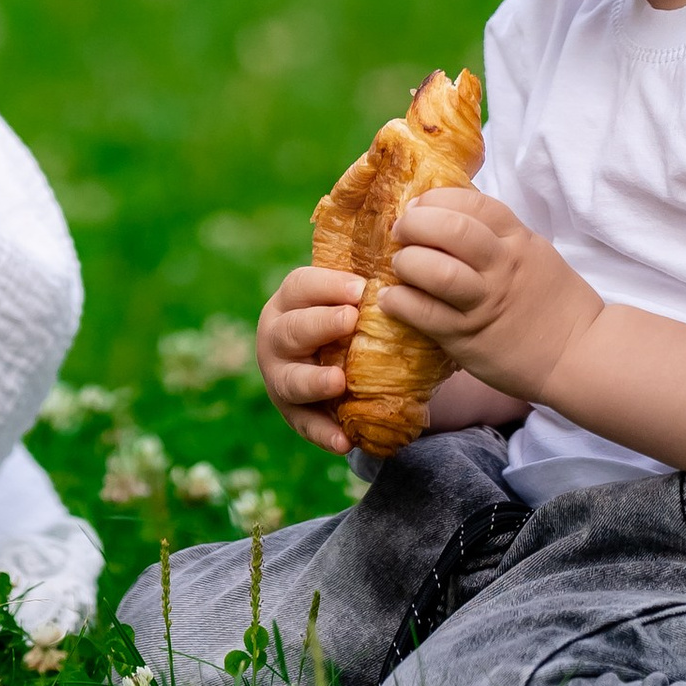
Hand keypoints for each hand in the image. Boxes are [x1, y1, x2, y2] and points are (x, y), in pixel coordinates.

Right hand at [257, 265, 362, 454]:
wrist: (332, 361)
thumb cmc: (346, 319)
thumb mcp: (346, 297)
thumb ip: (366, 280)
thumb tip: (408, 244)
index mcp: (290, 301)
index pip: (300, 286)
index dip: (327, 285)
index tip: (360, 287)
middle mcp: (277, 336)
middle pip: (291, 328)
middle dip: (320, 324)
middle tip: (351, 320)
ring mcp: (281, 376)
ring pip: (290, 379)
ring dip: (314, 381)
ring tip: (339, 382)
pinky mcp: (293, 413)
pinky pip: (305, 425)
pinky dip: (324, 434)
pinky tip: (344, 442)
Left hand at [380, 190, 601, 402]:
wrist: (580, 356)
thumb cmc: (553, 302)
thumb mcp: (533, 253)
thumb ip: (497, 236)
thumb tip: (447, 217)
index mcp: (518, 241)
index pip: (473, 203)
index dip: (437, 199)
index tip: (419, 206)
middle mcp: (502, 266)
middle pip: (452, 230)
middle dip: (415, 224)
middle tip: (401, 231)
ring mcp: (486, 303)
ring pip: (437, 271)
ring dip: (407, 262)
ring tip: (399, 265)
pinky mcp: (469, 339)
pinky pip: (426, 315)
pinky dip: (400, 302)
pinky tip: (391, 299)